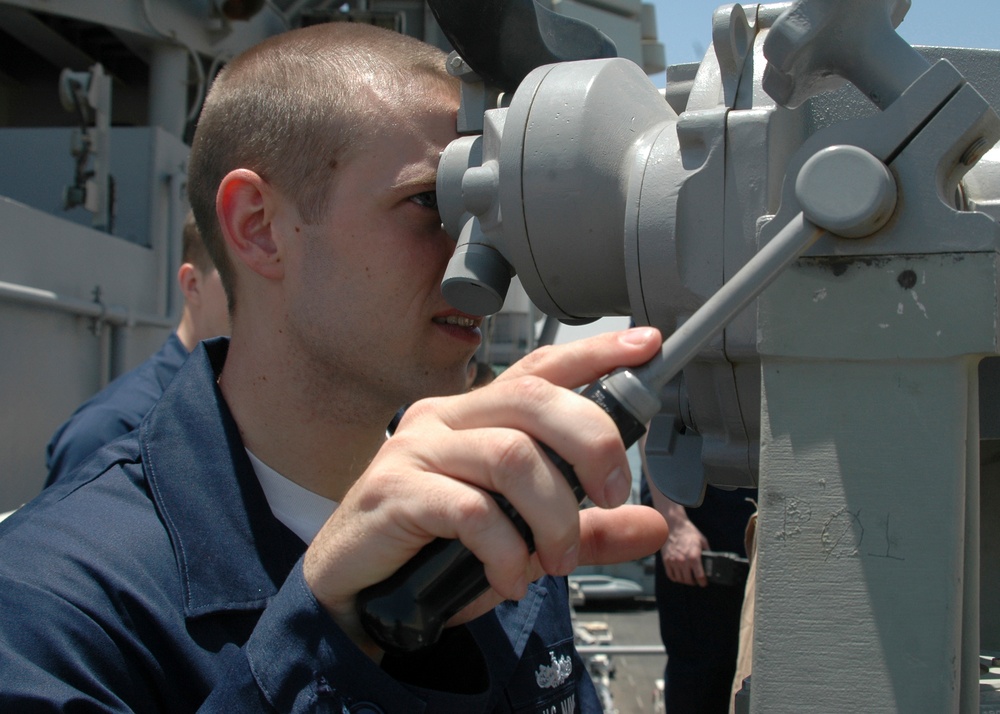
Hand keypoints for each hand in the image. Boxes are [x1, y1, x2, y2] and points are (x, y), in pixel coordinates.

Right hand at [303, 327, 667, 655]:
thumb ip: (587, 531)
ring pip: (511, 456)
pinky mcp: (395, 490)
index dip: (595, 353)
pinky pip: (470, 510)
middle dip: (591, 444)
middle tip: (610, 496)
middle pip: (535, 399)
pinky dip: (505, 551)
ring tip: (555, 560)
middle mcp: (447, 418)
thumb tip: (652, 524)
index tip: (645, 344)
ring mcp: (417, 449)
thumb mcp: (526, 540)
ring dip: (553, 516)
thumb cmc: (436, 550)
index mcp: (477, 416)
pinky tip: (510, 580)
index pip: (541, 368)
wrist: (357, 591)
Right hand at [662, 519, 709, 586]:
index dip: (703, 582)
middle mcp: (683, 561)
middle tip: (697, 581)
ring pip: (680, 579)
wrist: (673, 525)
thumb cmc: (688, 532)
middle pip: (689, 580)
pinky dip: (676, 578)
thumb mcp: (702, 540)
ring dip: (685, 581)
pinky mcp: (666, 561)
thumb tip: (711, 561)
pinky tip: (679, 576)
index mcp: (694, 557)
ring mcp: (673, 561)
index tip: (704, 583)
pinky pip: (671, 575)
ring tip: (688, 578)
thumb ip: (707, 552)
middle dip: (694, 582)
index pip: (700, 577)